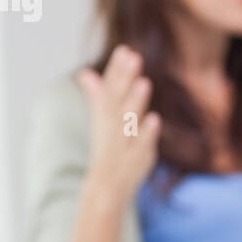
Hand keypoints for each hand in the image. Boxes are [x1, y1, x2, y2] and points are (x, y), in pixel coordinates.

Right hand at [75, 44, 160, 201]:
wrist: (105, 190)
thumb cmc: (108, 152)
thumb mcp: (103, 123)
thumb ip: (99, 97)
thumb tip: (86, 73)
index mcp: (105, 119)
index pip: (110, 90)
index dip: (117, 71)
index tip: (125, 50)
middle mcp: (113, 129)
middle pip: (118, 100)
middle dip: (125, 79)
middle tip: (132, 56)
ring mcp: (123, 144)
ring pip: (128, 120)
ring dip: (135, 102)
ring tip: (145, 82)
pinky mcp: (135, 159)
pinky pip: (141, 145)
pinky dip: (147, 133)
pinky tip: (155, 119)